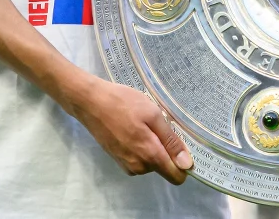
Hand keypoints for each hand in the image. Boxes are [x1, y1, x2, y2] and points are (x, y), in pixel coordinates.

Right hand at [70, 77, 192, 184]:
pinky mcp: (119, 160)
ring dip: (152, 146)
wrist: (91, 103)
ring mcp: (127, 165)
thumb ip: (171, 141)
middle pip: (164, 167)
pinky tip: (133, 128)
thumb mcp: (153, 115)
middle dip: (165, 149)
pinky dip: (141, 147)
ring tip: (143, 124)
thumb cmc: (124, 103)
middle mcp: (139, 167)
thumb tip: (187, 165)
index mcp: (150, 155)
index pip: (176, 175)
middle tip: (156, 125)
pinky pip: (140, 159)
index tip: (180, 143)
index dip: (183, 162)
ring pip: (152, 162)